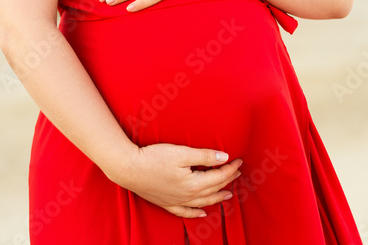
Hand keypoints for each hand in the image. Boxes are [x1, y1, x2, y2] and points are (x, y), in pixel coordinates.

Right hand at [107, 143, 241, 217]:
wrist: (128, 168)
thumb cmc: (154, 158)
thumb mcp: (181, 153)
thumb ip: (204, 156)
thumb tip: (224, 158)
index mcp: (193, 184)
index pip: (218, 176)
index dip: (230, 168)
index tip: (239, 160)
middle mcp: (187, 196)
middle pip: (213, 189)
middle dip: (227, 180)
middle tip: (237, 172)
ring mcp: (176, 201)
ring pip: (202, 202)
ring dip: (217, 198)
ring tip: (227, 194)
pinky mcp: (166, 203)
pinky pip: (185, 212)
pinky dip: (195, 213)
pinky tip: (202, 213)